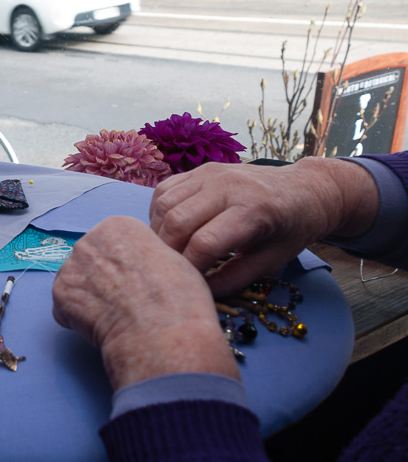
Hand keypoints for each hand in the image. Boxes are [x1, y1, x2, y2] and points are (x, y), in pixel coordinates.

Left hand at [52, 216, 238, 389]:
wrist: (161, 333)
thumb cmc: (176, 299)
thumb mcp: (170, 257)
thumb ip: (144, 253)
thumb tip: (137, 265)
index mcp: (117, 226)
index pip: (111, 243)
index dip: (124, 266)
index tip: (136, 280)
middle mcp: (88, 241)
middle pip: (90, 260)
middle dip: (102, 280)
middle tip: (124, 300)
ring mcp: (70, 267)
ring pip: (76, 284)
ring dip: (89, 299)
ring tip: (115, 314)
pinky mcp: (60, 295)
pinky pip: (65, 308)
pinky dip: (78, 320)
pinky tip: (102, 325)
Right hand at [149, 158, 377, 294]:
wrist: (304, 189)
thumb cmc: (290, 229)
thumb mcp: (271, 261)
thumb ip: (233, 279)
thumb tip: (199, 291)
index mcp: (253, 210)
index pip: (204, 243)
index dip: (189, 268)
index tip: (188, 283)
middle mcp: (228, 186)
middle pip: (176, 222)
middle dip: (167, 252)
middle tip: (171, 270)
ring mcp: (211, 173)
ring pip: (164, 204)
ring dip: (158, 232)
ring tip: (168, 251)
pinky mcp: (199, 170)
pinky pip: (164, 191)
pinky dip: (158, 213)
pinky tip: (169, 230)